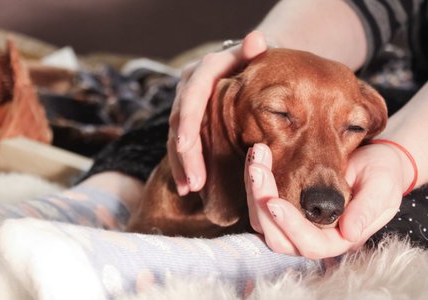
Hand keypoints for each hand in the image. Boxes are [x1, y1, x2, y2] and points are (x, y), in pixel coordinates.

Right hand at [168, 31, 267, 195]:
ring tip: (191, 188)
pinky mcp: (187, 122)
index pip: (191, 96)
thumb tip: (256, 39)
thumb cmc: (257, 63)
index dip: (187, 120)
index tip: (186, 144)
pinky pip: (180, 146)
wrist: (250, 66)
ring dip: (182, 164)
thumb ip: (253, 51)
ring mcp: (185, 105)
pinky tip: (187, 188)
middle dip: (186, 153)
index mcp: (202, 71)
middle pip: (180, 122)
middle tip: (196, 180)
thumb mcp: (255, 56)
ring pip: (176, 137)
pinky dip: (183, 166)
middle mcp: (188, 87)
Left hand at [245, 143, 405, 258]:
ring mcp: (294, 223)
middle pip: (276, 236)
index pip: (310, 244)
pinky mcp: (283, 205)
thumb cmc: (381, 175)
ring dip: (254, 189)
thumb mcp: (382, 188)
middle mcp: (312, 236)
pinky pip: (260, 202)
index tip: (273, 202)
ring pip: (262, 220)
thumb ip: (368, 209)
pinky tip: (256, 156)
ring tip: (257, 155)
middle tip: (258, 168)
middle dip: (262, 202)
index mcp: (339, 240)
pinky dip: (254, 180)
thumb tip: (350, 232)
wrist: (373, 162)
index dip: (290, 227)